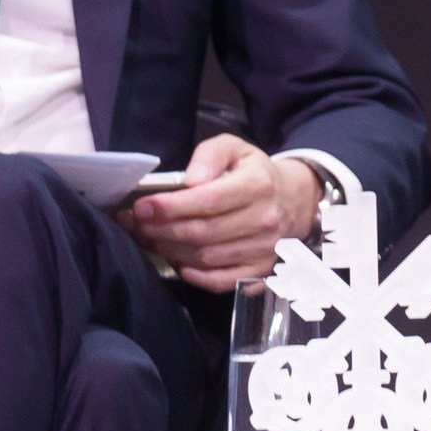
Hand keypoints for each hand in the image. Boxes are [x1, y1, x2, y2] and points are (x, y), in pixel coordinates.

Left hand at [126, 133, 322, 292]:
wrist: (295, 201)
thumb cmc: (255, 174)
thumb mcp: (236, 149)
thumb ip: (210, 155)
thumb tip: (190, 179)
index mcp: (258, 185)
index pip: (208, 200)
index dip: (171, 206)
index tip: (142, 206)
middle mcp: (264, 220)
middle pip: (202, 232)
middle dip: (161, 229)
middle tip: (136, 223)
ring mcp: (263, 250)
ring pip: (206, 257)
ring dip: (170, 250)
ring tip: (148, 238)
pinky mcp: (259, 271)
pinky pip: (221, 281)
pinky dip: (194, 276)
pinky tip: (177, 262)